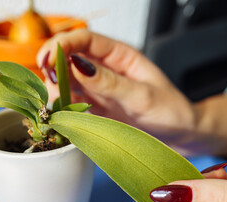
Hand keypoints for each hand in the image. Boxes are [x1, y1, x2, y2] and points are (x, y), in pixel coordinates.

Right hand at [37, 29, 200, 155]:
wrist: (179, 135)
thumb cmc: (171, 111)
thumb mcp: (143, 96)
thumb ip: (111, 83)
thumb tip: (78, 67)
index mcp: (120, 56)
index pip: (85, 40)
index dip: (63, 44)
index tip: (47, 58)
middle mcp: (106, 70)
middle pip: (70, 59)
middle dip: (54, 68)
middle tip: (50, 86)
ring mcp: (99, 89)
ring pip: (67, 82)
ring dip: (56, 90)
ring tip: (56, 103)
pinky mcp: (95, 108)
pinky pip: (73, 103)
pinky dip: (63, 107)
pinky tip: (62, 113)